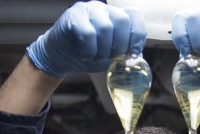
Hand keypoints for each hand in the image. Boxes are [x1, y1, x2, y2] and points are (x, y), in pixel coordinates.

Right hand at [26, 1, 146, 76]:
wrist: (61, 57)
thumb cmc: (87, 55)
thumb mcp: (111, 56)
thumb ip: (124, 54)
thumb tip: (137, 57)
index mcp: (116, 17)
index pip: (135, 16)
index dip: (138, 35)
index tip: (133, 53)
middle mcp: (104, 9)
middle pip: (122, 21)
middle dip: (120, 45)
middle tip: (111, 57)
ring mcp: (89, 10)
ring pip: (106, 28)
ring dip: (103, 50)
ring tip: (96, 57)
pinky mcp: (74, 16)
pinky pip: (89, 33)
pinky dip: (90, 50)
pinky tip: (86, 55)